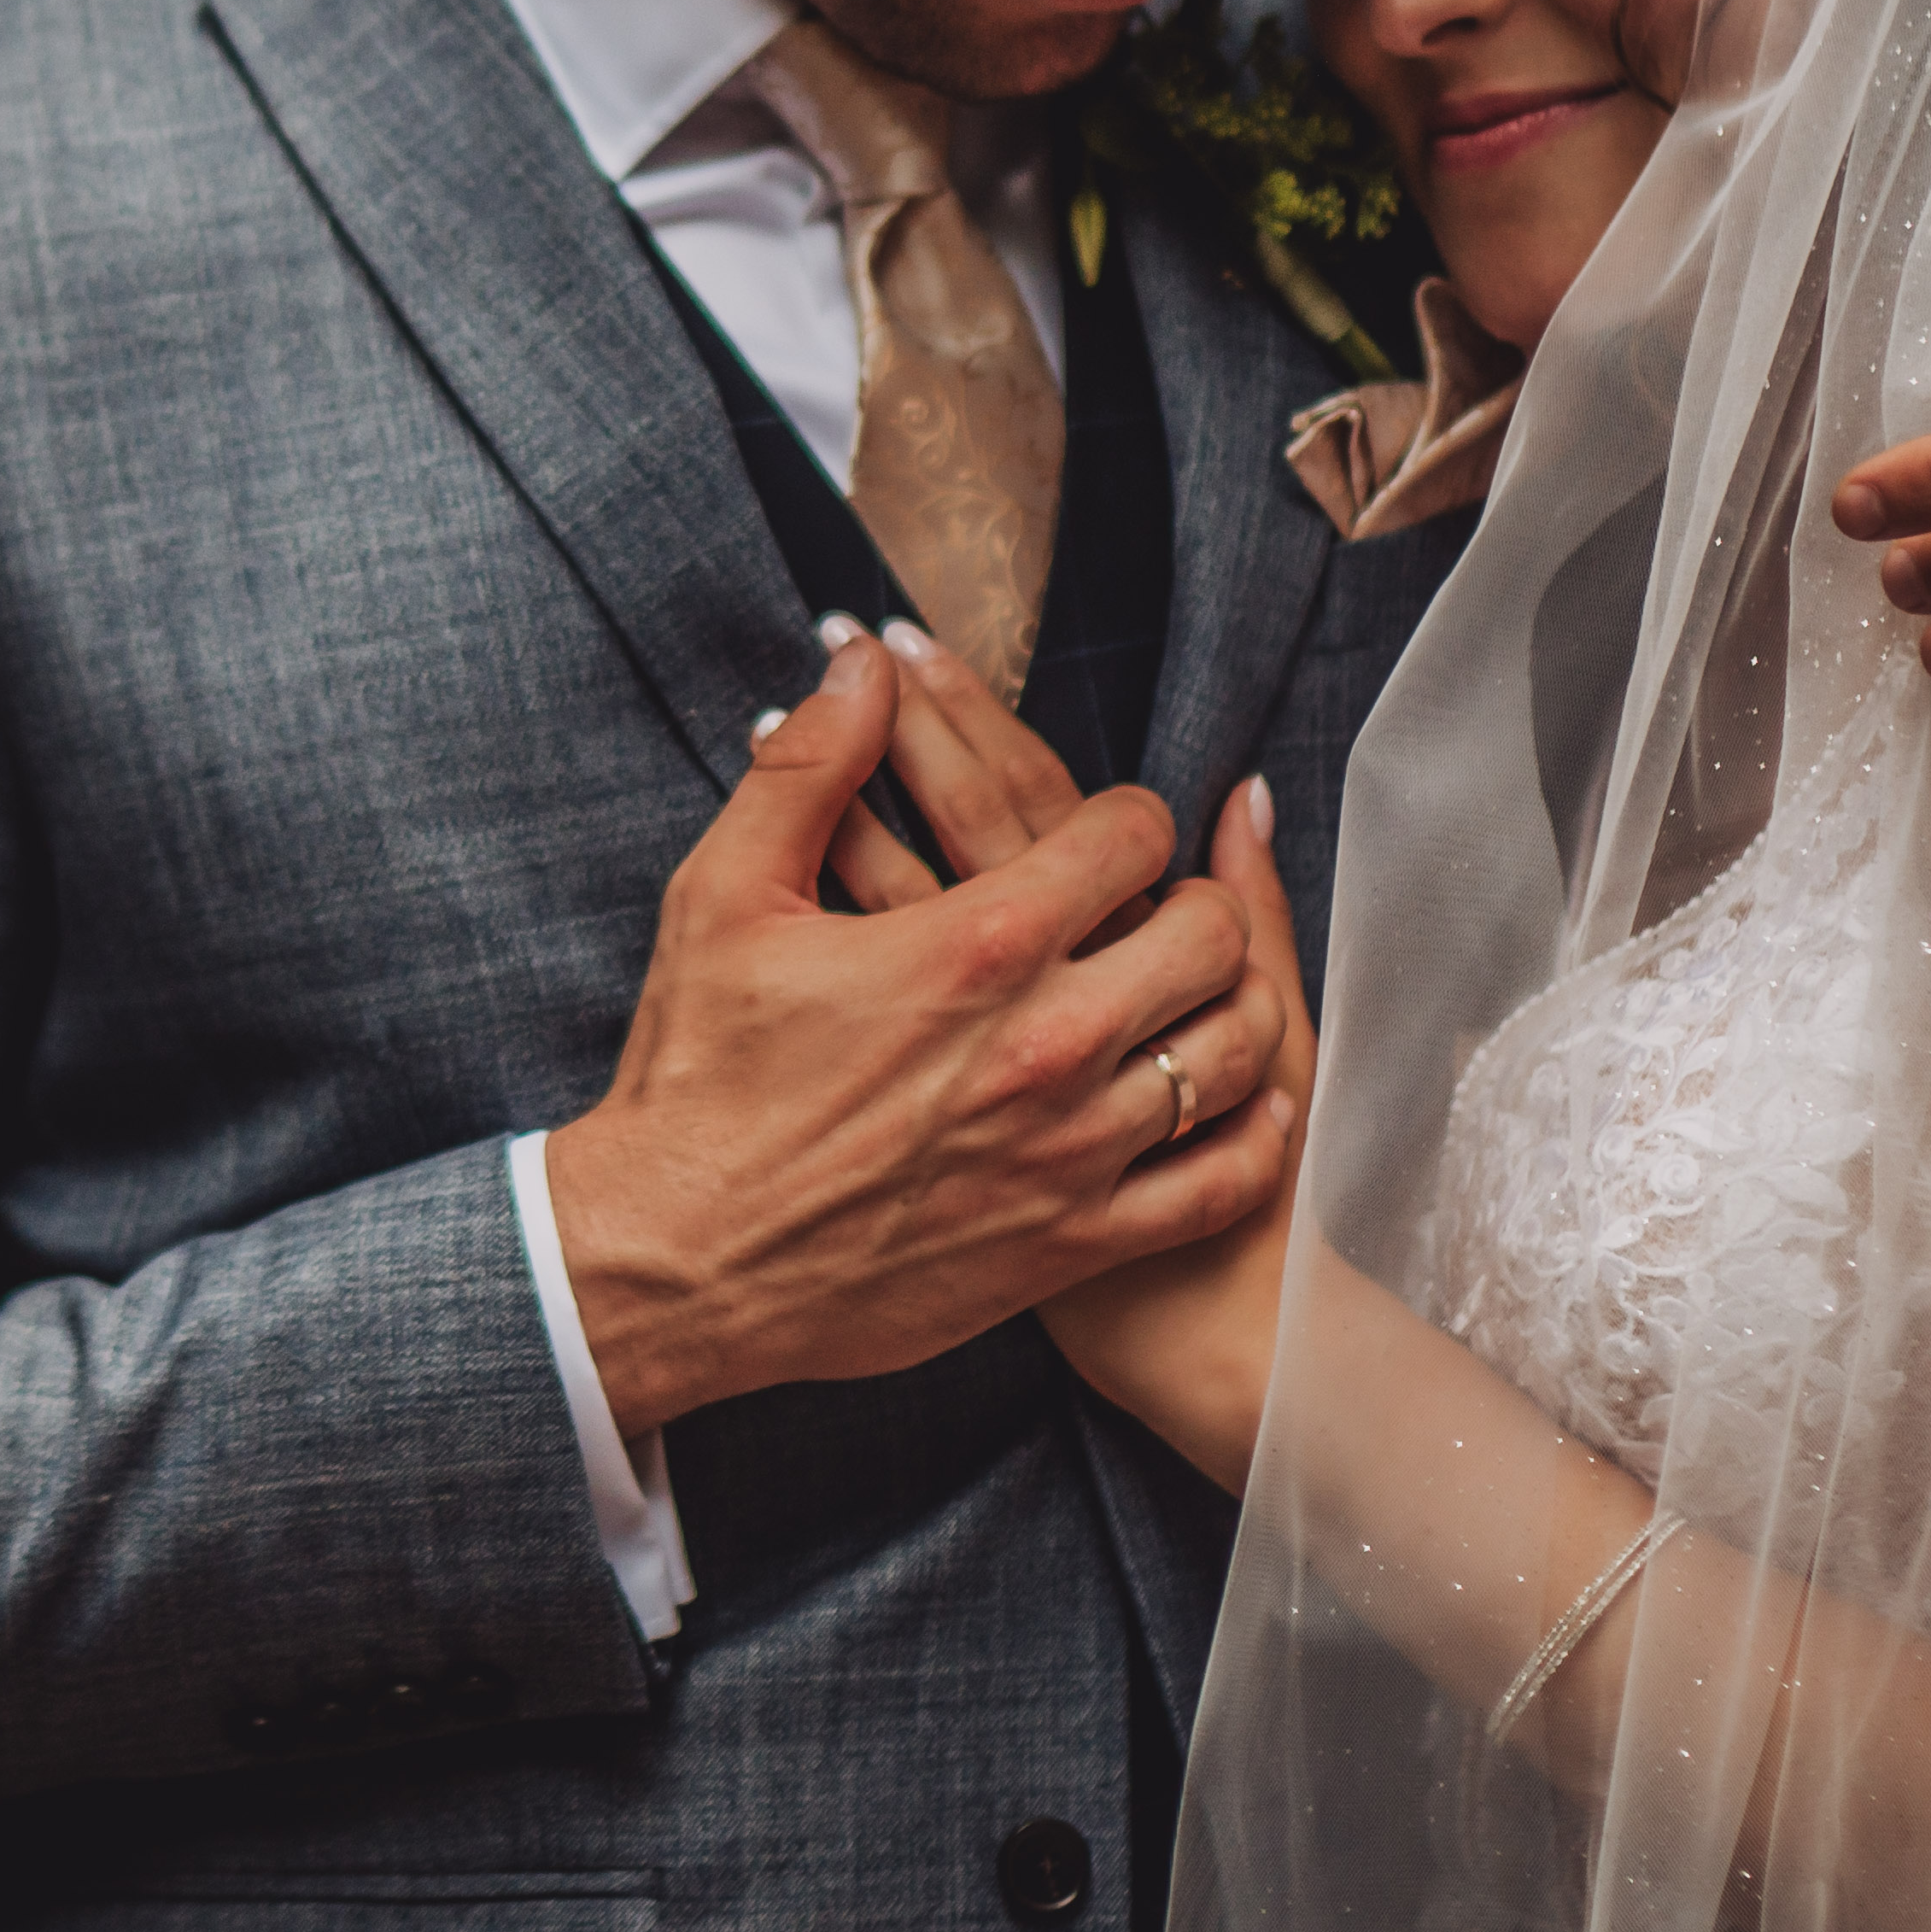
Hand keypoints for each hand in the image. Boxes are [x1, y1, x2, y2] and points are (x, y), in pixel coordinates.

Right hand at [540, 631, 1296, 1436]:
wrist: (678, 1263)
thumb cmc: (696, 1076)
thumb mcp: (724, 895)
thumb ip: (809, 768)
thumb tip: (863, 668)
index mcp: (978, 944)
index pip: (1131, 835)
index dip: (1128, 817)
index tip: (1105, 835)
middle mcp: (1049, 1043)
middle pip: (1211, 934)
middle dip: (1197, 901)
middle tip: (1160, 907)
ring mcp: (1073, 1150)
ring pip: (1236, 1052)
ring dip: (1234, 1005)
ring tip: (1200, 991)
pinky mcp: (1073, 1244)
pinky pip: (1221, 1183)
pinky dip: (1252, 1135)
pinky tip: (1239, 1102)